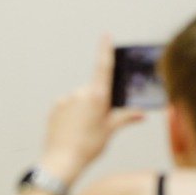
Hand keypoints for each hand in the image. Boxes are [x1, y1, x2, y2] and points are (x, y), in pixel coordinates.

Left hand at [39, 36, 143, 182]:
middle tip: (100, 122)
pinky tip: (73, 129)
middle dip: (99, 101)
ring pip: (81, 99)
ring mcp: (65, 98)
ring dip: (85, 108)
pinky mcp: (55, 106)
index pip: (103, 67)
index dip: (105, 50)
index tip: (106, 35)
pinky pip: (68, 105)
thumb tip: (141, 113)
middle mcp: (80, 93)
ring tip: (85, 130)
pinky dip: (73, 113)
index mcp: (97, 96)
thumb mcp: (110, 130)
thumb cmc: (89, 146)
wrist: (62, 159)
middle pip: (94, 90)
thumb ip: (125, 117)